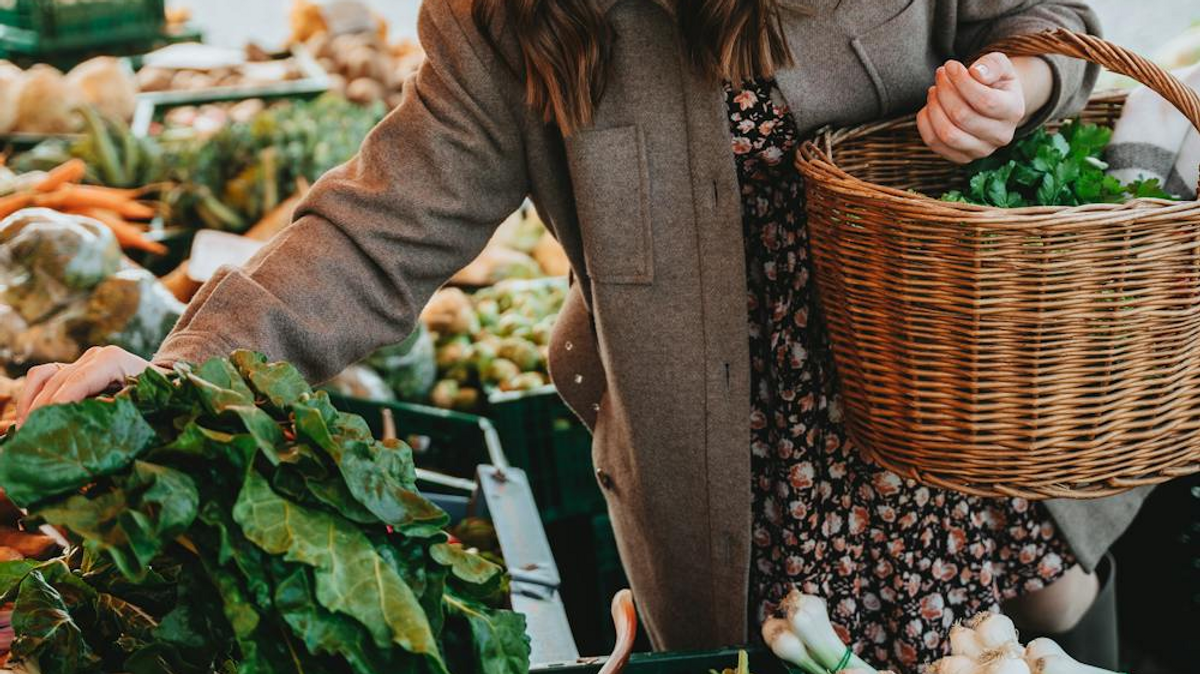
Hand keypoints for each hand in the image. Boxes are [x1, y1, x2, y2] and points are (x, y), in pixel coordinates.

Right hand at [15, 346, 160, 427]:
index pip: (78, 382)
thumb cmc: (161, 397)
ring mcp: (81, 360)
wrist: (166, 382)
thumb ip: (122, 411)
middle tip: (31, 438)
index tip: (44, 427)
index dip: (59, 404)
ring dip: (31, 404)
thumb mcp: (148, 405)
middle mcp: (94, 356)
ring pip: (44, 377)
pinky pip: (43, 377)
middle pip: (57, 382)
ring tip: (26, 432)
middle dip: (42, 411)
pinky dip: (31, 396)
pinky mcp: (72, 368)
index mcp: (113, 360)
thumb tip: (90, 423)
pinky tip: (27, 420)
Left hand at [918, 53, 1044, 164]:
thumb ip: (991, 64)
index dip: (962, 82)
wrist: (992, 104)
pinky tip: (930, 106)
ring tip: (934, 90)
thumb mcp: (998, 64)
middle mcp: (1001, 136)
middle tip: (940, 75)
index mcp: (1014, 111)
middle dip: (945, 91)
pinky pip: (934, 143)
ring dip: (934, 108)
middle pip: (962, 116)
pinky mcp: (962, 158)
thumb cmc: (993, 80)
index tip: (950, 65)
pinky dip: (925, 122)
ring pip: (947, 134)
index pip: (984, 100)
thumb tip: (976, 73)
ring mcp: (981, 151)